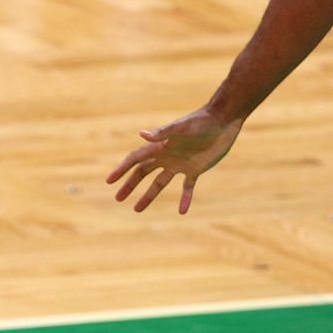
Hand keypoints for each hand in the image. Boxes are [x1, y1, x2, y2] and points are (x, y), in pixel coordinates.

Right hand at [106, 108, 244, 212]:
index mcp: (160, 146)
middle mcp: (167, 156)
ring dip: (149, 195)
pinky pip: (187, 188)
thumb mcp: (182, 128)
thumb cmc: (201, 121)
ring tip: (137, 209)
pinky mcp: (195, 170)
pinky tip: (182, 211)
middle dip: (130, 185)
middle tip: (118, 198)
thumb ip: (163, 132)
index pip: (136, 159)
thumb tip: (142, 135)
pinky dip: (185, 199)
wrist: (223, 120)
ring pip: (159, 183)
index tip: (109, 181)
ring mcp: (180, 164)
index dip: (122, 169)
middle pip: (143, 172)